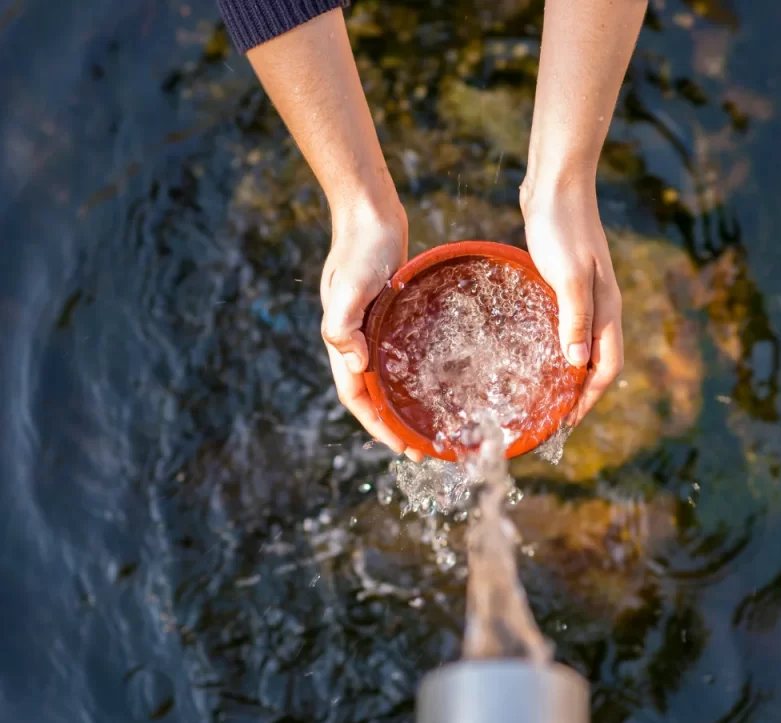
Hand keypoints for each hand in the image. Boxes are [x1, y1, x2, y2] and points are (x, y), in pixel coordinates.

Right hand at [320, 200, 424, 460]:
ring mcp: (372, 327)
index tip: (402, 447)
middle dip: (394, 425)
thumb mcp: (349, 286)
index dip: (377, 425)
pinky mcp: (389, 314)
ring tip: (429, 423)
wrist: (369, 213)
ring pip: (386, 377)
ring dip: (403, 403)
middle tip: (424, 448)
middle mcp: (356, 339)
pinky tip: (434, 379)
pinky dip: (411, 373)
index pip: (357, 397)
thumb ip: (343, 325)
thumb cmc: (360, 248)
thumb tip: (355, 365)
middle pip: (372, 394)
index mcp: (343, 340)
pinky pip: (399, 354)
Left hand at [521, 180, 623, 422]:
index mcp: (606, 309)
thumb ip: (574, 319)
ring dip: (568, 372)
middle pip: (597, 362)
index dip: (589, 398)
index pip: (607, 367)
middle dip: (580, 393)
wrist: (556, 184)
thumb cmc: (562, 227)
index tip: (567, 422)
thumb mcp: (568, 275)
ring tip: (544, 393)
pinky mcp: (566, 283)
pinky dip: (556, 346)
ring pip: (582, 345)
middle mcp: (601, 307)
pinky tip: (534, 351)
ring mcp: (585, 294)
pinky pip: (566, 326)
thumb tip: (576, 365)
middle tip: (552, 416)